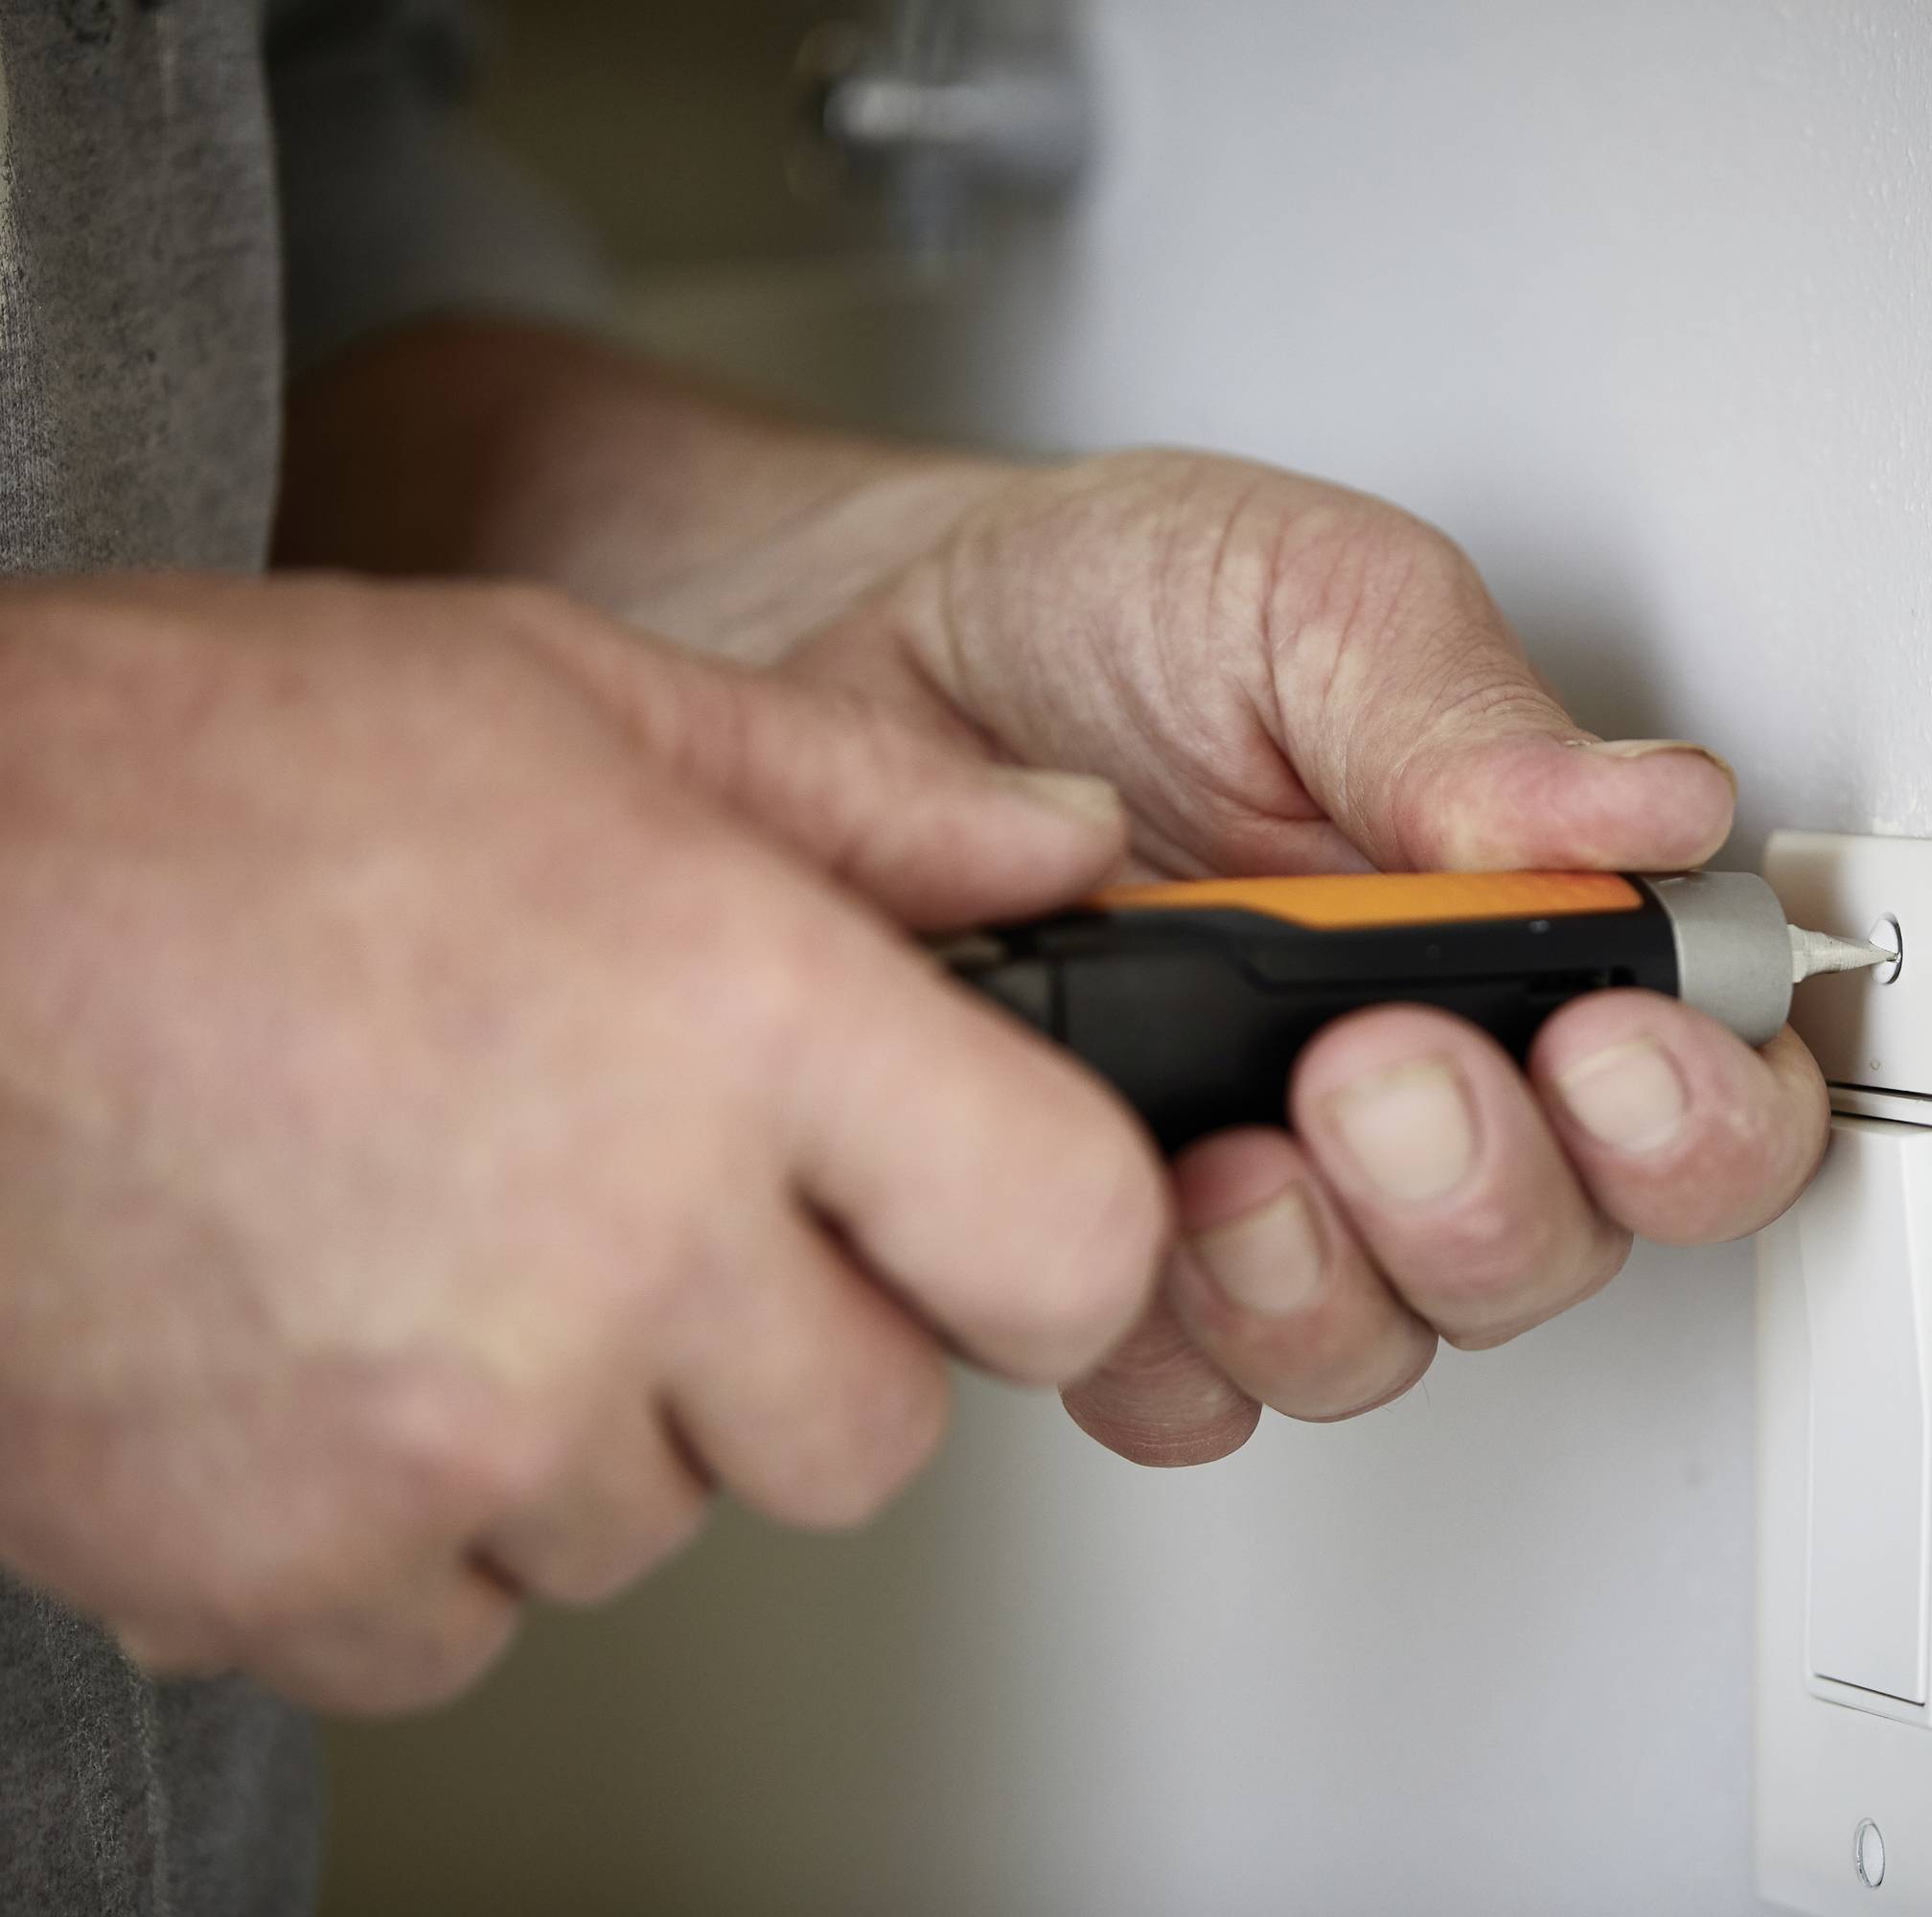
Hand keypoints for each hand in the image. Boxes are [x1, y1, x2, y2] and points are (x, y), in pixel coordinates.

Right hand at [0, 576, 1166, 1711]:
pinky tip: (337, 1351)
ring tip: (453, 1237)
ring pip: (664, 1524)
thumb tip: (1062, 848)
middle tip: (665, 1206)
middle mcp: (627, 1253)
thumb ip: (863, 792)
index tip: (995, 1215)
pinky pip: (464, 1617)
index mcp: (741, 1021)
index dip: (1055, 1240)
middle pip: (871, 1432)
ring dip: (602, 1423)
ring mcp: (457, 1435)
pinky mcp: (284, 1565)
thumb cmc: (167, 787)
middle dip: (802, 1336)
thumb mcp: (567, 694)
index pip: (1074, 1246)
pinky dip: (420, 1524)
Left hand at [779, 452, 1831, 1463]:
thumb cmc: (1107, 619)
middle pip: (1548, 1258)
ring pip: (1372, 1347)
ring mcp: (1266, 1188)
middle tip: (1382, 1068)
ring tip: (1237, 1153)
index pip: (1697, 1104)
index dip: (1697, 1120)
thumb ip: (1465, 715)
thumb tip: (1654, 806)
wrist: (869, 653)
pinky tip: (1125, 1199)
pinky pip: (1174, 1391)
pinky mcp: (1112, 1244)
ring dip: (1324, 1279)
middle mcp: (1414, 1091)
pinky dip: (1153, 1336)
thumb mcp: (1307, 601)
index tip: (1613, 1047)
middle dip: (1484, 1192)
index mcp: (1518, 942)